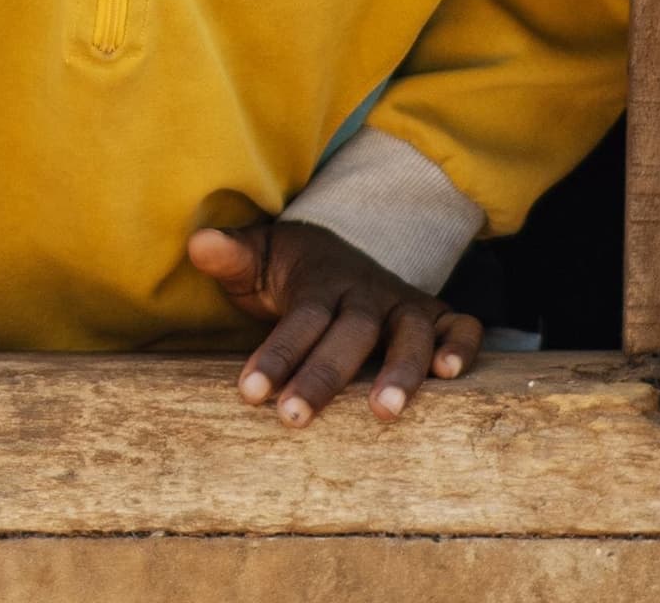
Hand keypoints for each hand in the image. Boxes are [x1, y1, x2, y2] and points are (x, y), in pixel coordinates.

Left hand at [188, 217, 482, 423]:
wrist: (339, 249)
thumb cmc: (290, 271)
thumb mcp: (257, 259)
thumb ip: (231, 256)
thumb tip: (198, 242)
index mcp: (321, 281)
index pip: (300, 317)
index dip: (277, 354)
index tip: (250, 393)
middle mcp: (367, 292)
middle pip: (351, 331)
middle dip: (324, 375)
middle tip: (294, 417)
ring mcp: (404, 304)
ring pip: (409, 332)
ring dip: (400, 370)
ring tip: (383, 412)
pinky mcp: (436, 317)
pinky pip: (461, 326)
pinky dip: (461, 346)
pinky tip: (449, 376)